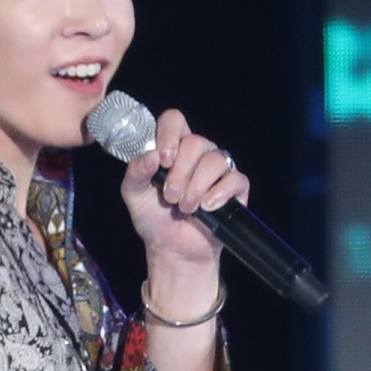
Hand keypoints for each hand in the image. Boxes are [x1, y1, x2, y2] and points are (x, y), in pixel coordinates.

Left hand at [120, 109, 249, 270]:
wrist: (172, 250)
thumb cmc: (154, 218)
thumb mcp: (134, 195)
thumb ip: (136, 173)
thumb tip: (152, 156)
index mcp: (173, 148)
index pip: (174, 120)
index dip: (169, 135)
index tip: (163, 160)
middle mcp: (198, 154)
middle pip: (196, 142)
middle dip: (180, 173)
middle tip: (170, 197)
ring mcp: (219, 170)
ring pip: (215, 160)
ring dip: (196, 187)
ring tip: (185, 208)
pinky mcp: (236, 188)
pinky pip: (235, 179)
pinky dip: (219, 194)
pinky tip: (206, 208)